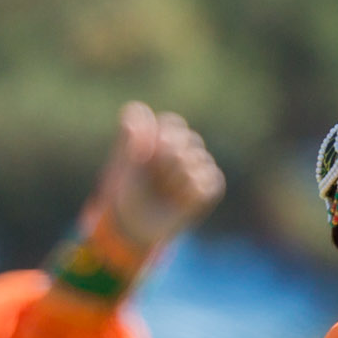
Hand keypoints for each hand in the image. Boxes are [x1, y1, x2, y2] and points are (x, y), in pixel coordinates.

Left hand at [96, 100, 224, 249]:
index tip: (144, 156)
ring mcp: (197, 168)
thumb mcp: (123, 163)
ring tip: (167, 192)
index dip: (161, 141)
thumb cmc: (126, 192)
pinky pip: (213, 180)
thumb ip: (128, 137)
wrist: (133, 225)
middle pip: (190, 140)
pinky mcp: (208, 188)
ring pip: (201, 160)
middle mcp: (182, 150)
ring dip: (179, 180)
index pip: (173, 124)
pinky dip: (196, 191)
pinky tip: (182, 200)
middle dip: (169, 161)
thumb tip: (136, 112)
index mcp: (162, 138)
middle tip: (155, 179)